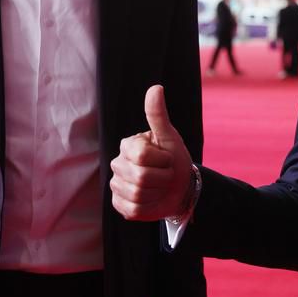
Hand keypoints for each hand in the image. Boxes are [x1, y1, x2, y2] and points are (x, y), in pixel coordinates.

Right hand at [111, 85, 193, 220]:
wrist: (181, 187)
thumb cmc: (175, 159)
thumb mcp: (170, 137)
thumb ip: (158, 115)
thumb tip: (156, 87)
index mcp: (128, 145)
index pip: (142, 156)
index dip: (162, 160)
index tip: (167, 158)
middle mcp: (117, 164)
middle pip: (141, 177)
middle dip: (162, 177)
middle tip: (166, 174)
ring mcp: (116, 185)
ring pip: (137, 194)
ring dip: (157, 192)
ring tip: (160, 186)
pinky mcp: (119, 205)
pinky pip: (133, 209)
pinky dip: (149, 206)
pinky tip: (152, 198)